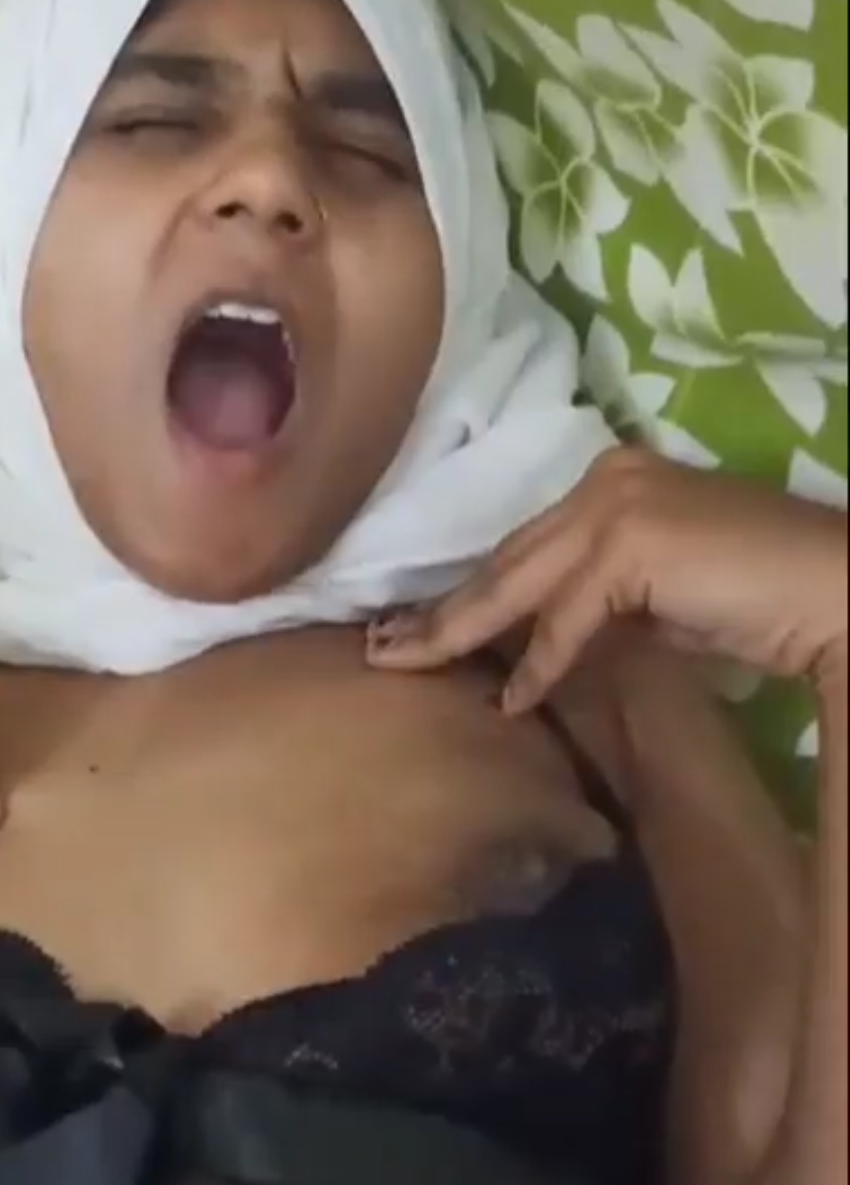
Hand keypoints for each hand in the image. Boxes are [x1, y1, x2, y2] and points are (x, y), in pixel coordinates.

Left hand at [367, 451, 848, 709]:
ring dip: (457, 631)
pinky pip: (566, 616)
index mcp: (610, 484)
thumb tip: (545, 643)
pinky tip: (514, 704)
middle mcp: (604, 481)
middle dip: (440, 610)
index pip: (524, 547)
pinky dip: (540, 663)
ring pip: (517, 582)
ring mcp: (616, 505)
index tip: (416, 629)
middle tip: (380, 647)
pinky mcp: (630, 543)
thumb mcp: (656, 604)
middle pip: (506, 560)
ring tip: (404, 665)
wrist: (831, 593)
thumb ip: (599, 606)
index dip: (470, 593)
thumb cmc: (756, 602)